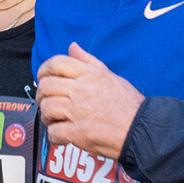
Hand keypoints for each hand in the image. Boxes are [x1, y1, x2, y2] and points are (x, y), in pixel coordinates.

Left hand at [35, 43, 143, 159]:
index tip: (43, 78)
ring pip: (47, 108)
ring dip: (47, 115)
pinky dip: (54, 135)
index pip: (56, 63)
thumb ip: (88, 61)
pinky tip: (63, 134)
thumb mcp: (109, 76)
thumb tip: (72, 47)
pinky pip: (53, 132)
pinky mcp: (78, 133)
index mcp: (89, 75)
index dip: (44, 70)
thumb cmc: (128, 104)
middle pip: (46, 86)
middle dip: (42, 94)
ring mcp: (78, 112)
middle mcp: (81, 91)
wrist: (141, 129)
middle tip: (47, 101)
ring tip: (56, 119)